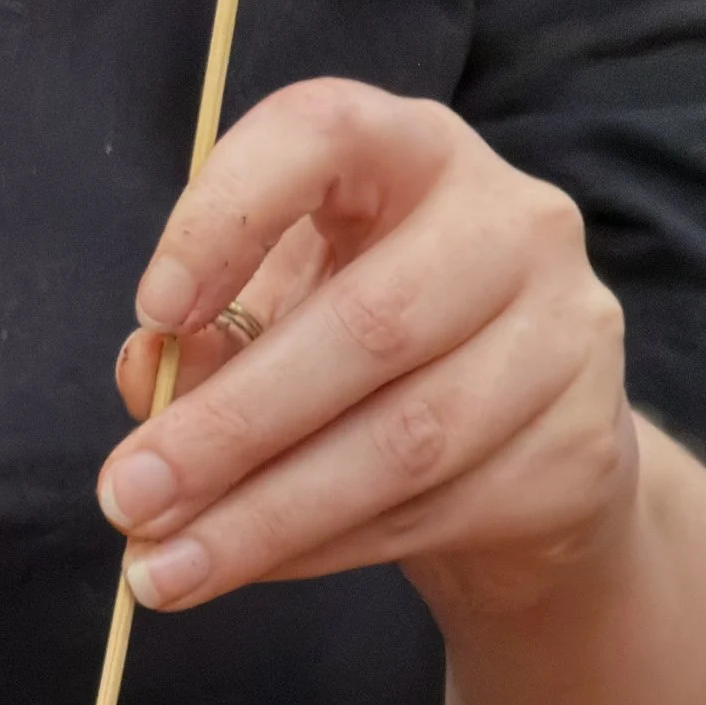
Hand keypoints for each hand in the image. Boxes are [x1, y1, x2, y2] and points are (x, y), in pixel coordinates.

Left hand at [101, 81, 638, 620]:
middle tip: (126, 498)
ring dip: (262, 518)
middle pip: (367, 326)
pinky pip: (433, 514)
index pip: (325, 133)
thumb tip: (143, 376)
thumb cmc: (377, 362)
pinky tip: (248, 571)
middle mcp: (511, 224)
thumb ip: (210, 338)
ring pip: (401, 443)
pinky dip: (320, 552)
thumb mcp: (283, 319)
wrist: (529, 454)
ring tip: (159, 572)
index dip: (230, 214)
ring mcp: (564, 336)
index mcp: (414, 155)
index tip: (153, 311)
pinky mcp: (579, 447)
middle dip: (228, 428)